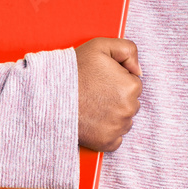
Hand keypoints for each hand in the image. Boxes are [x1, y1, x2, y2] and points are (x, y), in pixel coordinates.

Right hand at [74, 37, 142, 153]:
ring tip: (92, 105)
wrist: (48, 96)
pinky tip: (93, 121)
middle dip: (117, 98)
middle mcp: (128, 109)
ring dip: (113, 114)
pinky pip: (115, 138)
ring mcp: (118, 128)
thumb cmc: (73, 70)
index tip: (101, 80)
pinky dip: (107, 132)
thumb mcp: (100, 46)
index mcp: (131, 86)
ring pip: (124, 120)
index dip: (117, 80)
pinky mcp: (106, 143)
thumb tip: (139, 70)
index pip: (134, 83)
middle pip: (130, 103)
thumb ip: (128, 49)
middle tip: (95, 92)